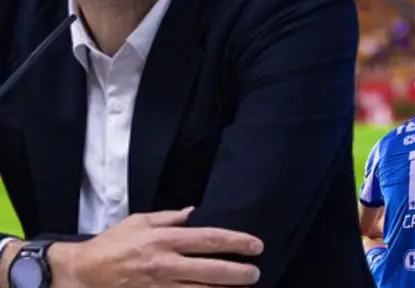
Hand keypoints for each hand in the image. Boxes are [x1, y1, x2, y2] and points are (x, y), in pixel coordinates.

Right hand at [55, 208, 262, 287]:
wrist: (80, 273)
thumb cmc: (110, 245)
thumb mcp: (138, 221)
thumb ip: (169, 217)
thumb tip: (194, 212)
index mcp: (164, 239)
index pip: (209, 239)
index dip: (236, 242)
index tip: (256, 245)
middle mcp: (165, 264)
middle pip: (212, 269)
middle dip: (239, 272)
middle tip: (255, 272)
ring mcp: (159, 287)